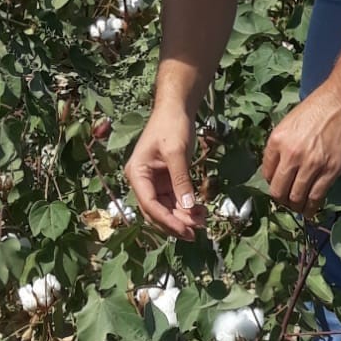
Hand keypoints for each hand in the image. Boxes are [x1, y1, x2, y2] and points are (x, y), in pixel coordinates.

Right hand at [125, 107, 205, 240]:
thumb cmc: (172, 125)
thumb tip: (188, 209)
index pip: (150, 205)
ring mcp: (154, 182)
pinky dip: (187, 207)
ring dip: (183, 217)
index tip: (185, 230)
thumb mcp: (176, 152)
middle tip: (197, 232)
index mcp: (137, 174)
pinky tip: (201, 211)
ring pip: (167, 208)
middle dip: (176, 222)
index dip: (167, 220)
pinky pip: (175, 200)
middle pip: (156, 211)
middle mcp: (142, 181)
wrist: (176, 108)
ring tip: (203, 221)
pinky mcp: (166, 180)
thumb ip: (181, 181)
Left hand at [261, 81, 340, 213]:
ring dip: (297, 206)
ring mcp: (311, 164)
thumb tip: (282, 167)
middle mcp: (290, 155)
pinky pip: (316, 196)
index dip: (273, 183)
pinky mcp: (330, 170)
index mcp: (277, 140)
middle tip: (288, 201)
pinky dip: (312, 207)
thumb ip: (283, 145)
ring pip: (296, 197)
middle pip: (278, 191)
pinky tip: (311, 210)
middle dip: (282, 199)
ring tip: (300, 208)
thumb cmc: (319, 107)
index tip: (280, 185)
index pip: (267, 173)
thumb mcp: (291, 122)